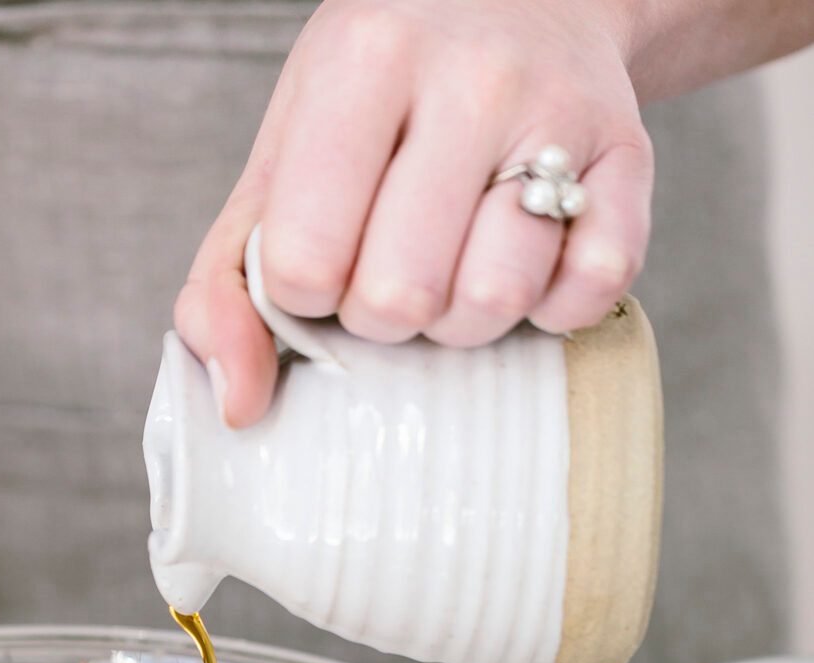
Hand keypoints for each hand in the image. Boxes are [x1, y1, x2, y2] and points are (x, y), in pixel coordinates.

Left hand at [176, 0, 652, 425]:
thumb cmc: (376, 108)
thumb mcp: (278, 165)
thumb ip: (225, 286)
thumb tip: (239, 407)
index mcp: (362, 62)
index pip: (305, 261)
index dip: (306, 290)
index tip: (324, 254)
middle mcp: (470, 76)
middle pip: (398, 298)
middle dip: (381, 314)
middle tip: (390, 265)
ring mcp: (559, 114)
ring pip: (491, 301)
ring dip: (461, 320)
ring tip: (453, 266)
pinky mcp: (630, 158)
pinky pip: (586, 292)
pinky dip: (549, 310)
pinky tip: (523, 265)